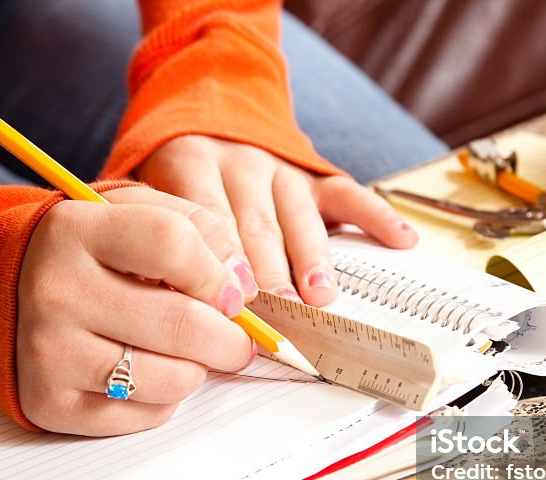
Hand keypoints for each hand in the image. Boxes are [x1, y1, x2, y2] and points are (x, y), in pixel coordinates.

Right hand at [16, 186, 255, 435]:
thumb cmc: (82, 255)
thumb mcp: (130, 213)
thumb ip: (196, 229)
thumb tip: (242, 284)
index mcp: (74, 230)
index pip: (173, 244)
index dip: (220, 272)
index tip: (233, 292)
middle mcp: (54, 291)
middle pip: (184, 323)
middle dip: (231, 338)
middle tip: (237, 339)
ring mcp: (49, 353)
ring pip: (174, 378)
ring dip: (197, 369)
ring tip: (181, 351)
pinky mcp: (52, 404)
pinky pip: (149, 414)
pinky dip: (165, 398)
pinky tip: (145, 372)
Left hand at [138, 135, 416, 306]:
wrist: (203, 104)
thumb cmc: (170, 173)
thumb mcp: (143, 187)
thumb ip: (149, 229)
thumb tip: (153, 290)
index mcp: (190, 162)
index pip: (207, 218)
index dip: (220, 262)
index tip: (231, 303)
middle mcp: (240, 163)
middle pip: (256, 225)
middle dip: (266, 270)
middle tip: (274, 309)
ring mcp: (281, 169)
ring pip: (299, 217)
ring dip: (311, 259)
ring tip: (319, 295)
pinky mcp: (313, 176)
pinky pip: (348, 195)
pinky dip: (377, 217)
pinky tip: (402, 240)